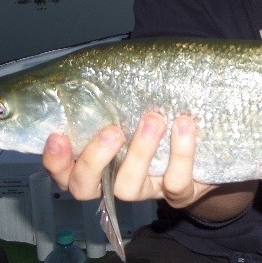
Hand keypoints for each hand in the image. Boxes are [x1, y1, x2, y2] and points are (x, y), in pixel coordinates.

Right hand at [42, 112, 211, 208]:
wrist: (205, 145)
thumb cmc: (155, 117)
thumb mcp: (129, 106)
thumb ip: (108, 98)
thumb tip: (91, 69)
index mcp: (95, 162)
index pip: (62, 171)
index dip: (55, 161)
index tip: (58, 136)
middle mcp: (114, 181)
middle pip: (85, 187)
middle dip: (94, 160)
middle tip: (112, 131)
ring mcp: (145, 190)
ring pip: (129, 187)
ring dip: (140, 151)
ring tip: (153, 119)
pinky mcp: (178, 193)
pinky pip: (176, 182)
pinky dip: (181, 153)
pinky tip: (184, 125)